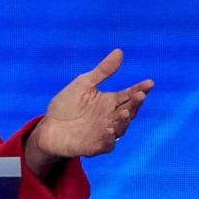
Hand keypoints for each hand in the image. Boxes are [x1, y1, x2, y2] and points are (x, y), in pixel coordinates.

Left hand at [28, 49, 152, 172]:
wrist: (48, 127)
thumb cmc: (66, 105)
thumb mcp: (83, 84)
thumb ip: (103, 71)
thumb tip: (120, 51)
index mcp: (110, 102)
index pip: (129, 95)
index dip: (140, 89)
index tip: (150, 83)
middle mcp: (111, 118)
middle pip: (129, 111)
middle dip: (135, 104)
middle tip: (140, 95)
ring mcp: (104, 133)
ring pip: (120, 128)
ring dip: (123, 121)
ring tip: (124, 112)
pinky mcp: (94, 146)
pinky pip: (106, 144)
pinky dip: (108, 139)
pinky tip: (108, 130)